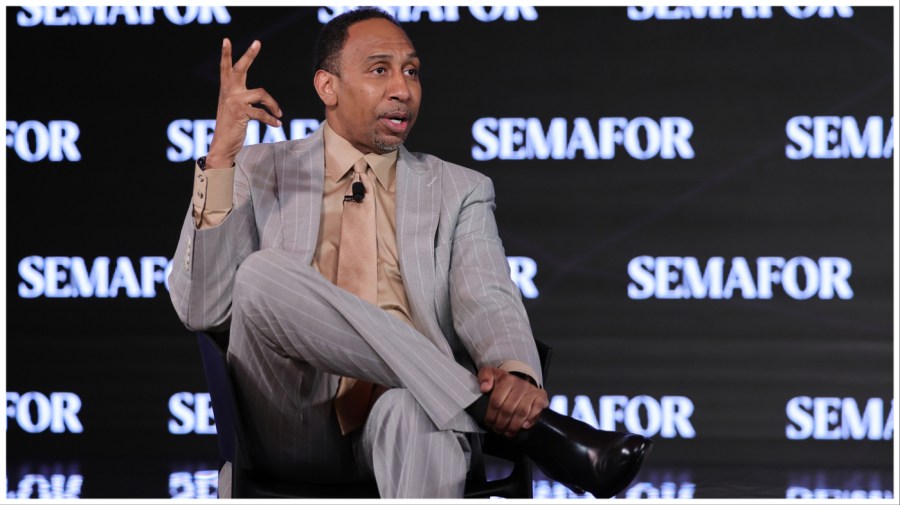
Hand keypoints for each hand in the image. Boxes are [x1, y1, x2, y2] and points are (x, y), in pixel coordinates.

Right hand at [206, 38, 282, 168]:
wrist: (222, 145)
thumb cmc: (230, 126)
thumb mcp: (233, 108)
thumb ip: (242, 98)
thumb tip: (260, 95)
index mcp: (226, 89)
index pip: (225, 68)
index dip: (225, 54)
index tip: (226, 40)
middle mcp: (229, 92)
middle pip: (240, 68)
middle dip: (249, 55)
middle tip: (257, 43)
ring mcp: (234, 101)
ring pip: (261, 93)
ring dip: (273, 105)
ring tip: (278, 113)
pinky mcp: (241, 113)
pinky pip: (262, 113)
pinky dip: (271, 119)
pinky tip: (277, 124)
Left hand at [477, 367, 548, 437]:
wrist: (523, 380)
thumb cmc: (506, 382)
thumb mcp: (492, 375)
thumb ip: (484, 376)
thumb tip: (484, 387)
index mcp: (506, 380)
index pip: (496, 401)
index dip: (491, 415)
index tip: (489, 423)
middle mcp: (520, 385)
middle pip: (508, 409)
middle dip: (501, 424)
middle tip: (497, 430)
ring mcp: (531, 392)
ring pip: (521, 413)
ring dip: (513, 426)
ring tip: (508, 432)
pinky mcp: (541, 397)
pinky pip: (537, 411)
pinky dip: (530, 420)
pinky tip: (524, 426)